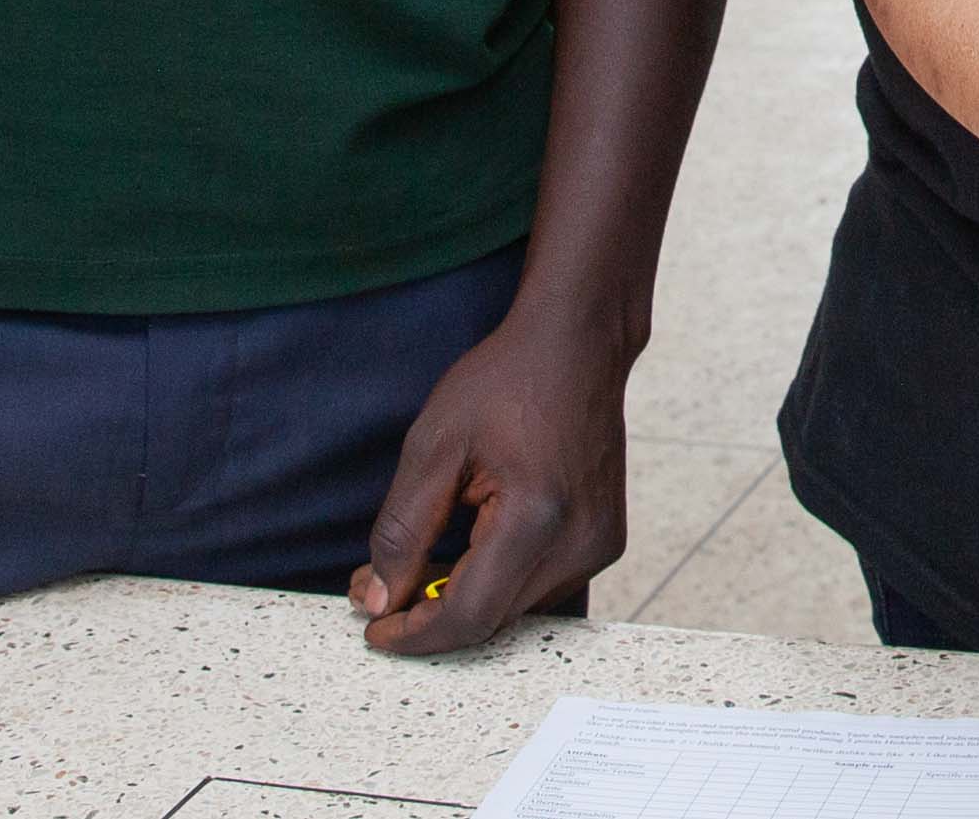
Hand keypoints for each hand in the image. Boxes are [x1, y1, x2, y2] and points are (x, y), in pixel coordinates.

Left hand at [346, 308, 633, 652]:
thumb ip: (401, 532)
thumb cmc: (507, 381)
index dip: (413, 635)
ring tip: (420, 564)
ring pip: (515, 612)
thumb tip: (378, 599)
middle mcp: (578, 543)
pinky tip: (469, 548)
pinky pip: (539, 588)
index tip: (373, 629)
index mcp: (537, 519)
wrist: (578, 344)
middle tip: (377, 587)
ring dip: (463, 602)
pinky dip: (497, 583)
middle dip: (429, 616)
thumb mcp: (433, 447)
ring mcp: (599, 545)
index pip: (467, 617)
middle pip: (490, 622)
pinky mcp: (605, 541)